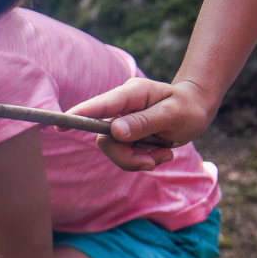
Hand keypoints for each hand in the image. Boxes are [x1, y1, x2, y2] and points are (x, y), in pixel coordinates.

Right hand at [66, 78, 215, 170]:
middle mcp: (121, 108)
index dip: (79, 115)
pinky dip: (144, 160)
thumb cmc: (188, 107)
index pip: (99, 106)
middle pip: (105, 139)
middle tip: (152, 162)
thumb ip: (143, 122)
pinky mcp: (126, 136)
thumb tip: (114, 132)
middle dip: (127, 156)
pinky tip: (161, 153)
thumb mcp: (172, 114)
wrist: (197, 109)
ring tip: (165, 154)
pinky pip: (125, 156)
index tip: (60, 126)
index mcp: (131, 94)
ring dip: (140, 159)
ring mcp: (121, 122)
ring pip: (115, 150)